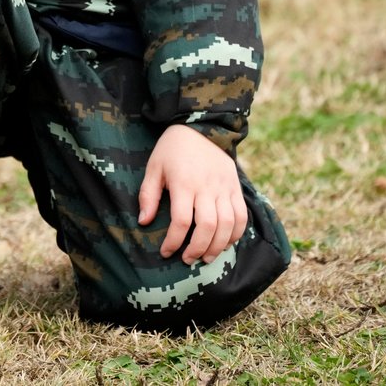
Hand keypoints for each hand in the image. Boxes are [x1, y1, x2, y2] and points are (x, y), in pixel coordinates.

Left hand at [137, 124, 247, 264]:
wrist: (200, 127)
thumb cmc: (172, 149)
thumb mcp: (154, 168)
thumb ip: (148, 195)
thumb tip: (143, 222)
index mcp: (184, 183)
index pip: (181, 220)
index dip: (174, 241)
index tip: (166, 252)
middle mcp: (207, 187)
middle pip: (208, 227)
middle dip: (197, 248)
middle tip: (187, 260)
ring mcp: (225, 188)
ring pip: (228, 225)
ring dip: (217, 246)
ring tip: (205, 258)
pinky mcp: (236, 188)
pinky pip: (242, 216)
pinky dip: (235, 234)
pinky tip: (224, 243)